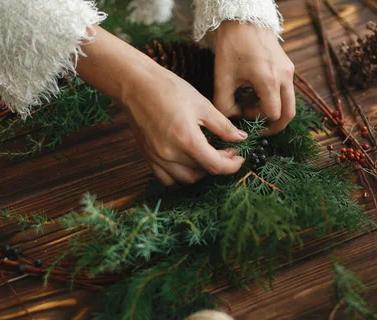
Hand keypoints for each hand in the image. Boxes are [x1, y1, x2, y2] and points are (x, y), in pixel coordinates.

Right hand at [76, 27, 245, 184]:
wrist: (135, 84)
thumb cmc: (168, 89)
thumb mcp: (202, 104)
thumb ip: (223, 126)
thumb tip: (240, 138)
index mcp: (187, 139)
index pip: (215, 165)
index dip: (232, 165)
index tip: (239, 157)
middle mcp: (170, 153)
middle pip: (202, 172)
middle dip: (218, 164)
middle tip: (226, 151)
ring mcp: (157, 157)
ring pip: (185, 179)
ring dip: (200, 172)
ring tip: (207, 156)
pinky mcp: (148, 157)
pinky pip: (166, 178)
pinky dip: (180, 175)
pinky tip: (187, 161)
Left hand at [214, 21, 295, 134]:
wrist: (244, 17)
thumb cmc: (232, 45)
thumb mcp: (222, 78)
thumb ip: (224, 105)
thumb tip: (231, 119)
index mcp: (269, 81)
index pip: (272, 114)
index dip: (257, 120)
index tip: (242, 115)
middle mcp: (285, 77)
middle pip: (288, 113)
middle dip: (274, 125)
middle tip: (259, 129)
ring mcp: (289, 71)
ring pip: (289, 102)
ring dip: (273, 110)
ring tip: (251, 106)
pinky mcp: (287, 66)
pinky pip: (286, 90)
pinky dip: (274, 98)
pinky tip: (255, 92)